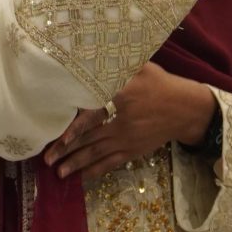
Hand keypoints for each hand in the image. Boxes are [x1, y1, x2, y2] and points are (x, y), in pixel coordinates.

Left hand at [43, 62, 215, 180]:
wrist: (185, 109)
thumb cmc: (159, 84)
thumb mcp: (141, 68)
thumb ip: (116, 65)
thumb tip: (91, 55)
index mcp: (121, 99)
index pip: (94, 115)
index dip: (76, 128)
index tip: (61, 137)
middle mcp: (121, 122)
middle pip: (89, 138)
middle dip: (66, 150)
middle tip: (46, 159)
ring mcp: (127, 139)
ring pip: (96, 153)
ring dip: (76, 164)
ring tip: (58, 173)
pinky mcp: (133, 151)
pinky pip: (111, 162)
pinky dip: (95, 170)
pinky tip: (81, 176)